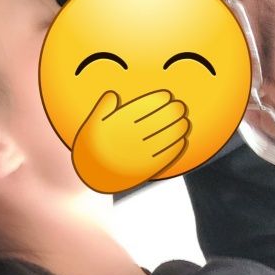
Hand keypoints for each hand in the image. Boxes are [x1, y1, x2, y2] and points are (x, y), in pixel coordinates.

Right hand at [72, 89, 189, 192]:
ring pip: (165, 138)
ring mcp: (140, 155)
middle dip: (173, 112)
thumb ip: (102, 109)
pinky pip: (165, 156)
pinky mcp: (145, 170)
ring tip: (185, 123)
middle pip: (159, 121)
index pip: (145, 108)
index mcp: (119, 125)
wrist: (90, 179)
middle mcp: (131, 139)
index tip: (167, 96)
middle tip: (180, 107)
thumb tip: (112, 95)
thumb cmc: (89, 150)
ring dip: (178, 129)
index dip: (159, 100)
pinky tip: (182, 141)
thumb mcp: (90, 126)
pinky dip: (175, 148)